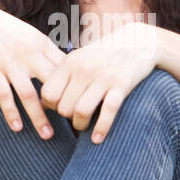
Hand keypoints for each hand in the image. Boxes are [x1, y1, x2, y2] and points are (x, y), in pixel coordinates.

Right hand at [0, 1, 65, 136]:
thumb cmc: (7, 30)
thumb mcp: (32, 35)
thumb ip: (49, 52)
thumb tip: (71, 70)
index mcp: (42, 45)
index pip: (65, 71)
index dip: (76, 89)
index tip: (84, 106)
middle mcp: (29, 54)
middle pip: (53, 84)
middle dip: (63, 105)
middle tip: (73, 125)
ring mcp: (10, 63)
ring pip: (29, 94)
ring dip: (39, 116)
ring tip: (47, 135)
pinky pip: (3, 95)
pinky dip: (10, 112)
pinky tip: (17, 128)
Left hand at [39, 22, 158, 142]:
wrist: (138, 40)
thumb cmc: (104, 55)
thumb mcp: (79, 59)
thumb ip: (62, 78)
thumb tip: (42, 104)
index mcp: (70, 62)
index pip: (48, 93)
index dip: (51, 106)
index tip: (61, 107)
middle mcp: (84, 69)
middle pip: (64, 106)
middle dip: (67, 118)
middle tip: (75, 118)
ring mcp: (104, 76)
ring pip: (81, 111)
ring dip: (80, 125)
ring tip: (84, 127)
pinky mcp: (122, 84)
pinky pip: (108, 111)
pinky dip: (101, 129)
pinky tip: (97, 138)